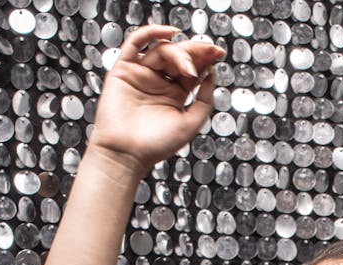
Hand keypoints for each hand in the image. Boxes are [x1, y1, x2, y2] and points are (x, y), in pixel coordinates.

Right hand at [91, 24, 224, 176]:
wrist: (127, 155)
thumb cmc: (156, 146)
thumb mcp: (191, 124)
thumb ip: (205, 101)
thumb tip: (211, 74)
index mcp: (175, 94)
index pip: (192, 69)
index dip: (205, 59)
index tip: (218, 54)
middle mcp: (159, 82)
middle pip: (179, 56)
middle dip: (196, 51)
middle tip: (210, 51)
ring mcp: (142, 75)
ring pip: (162, 50)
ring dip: (179, 53)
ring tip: (189, 67)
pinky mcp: (124, 70)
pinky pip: (135, 44)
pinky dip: (151, 33)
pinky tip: (169, 32)